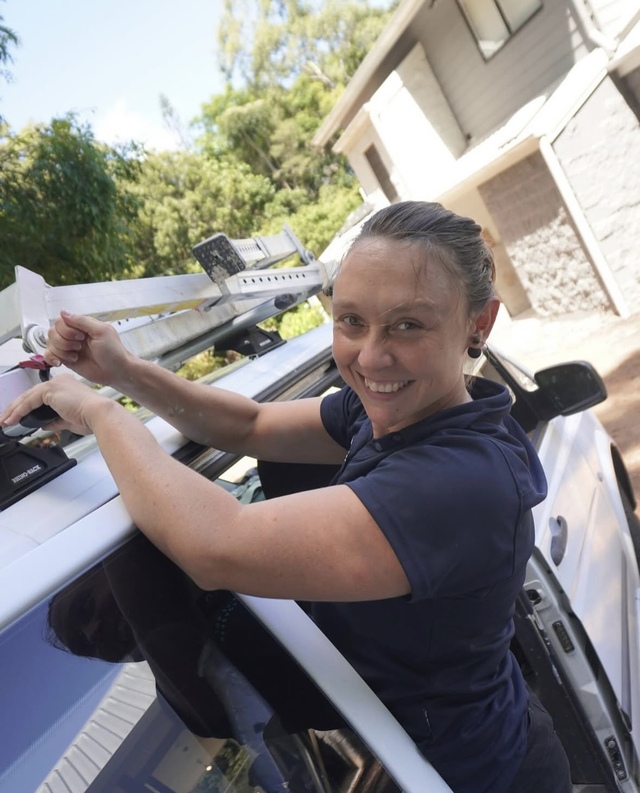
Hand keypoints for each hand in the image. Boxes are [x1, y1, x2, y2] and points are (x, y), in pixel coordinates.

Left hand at [0, 374, 114, 436]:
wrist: (98, 414)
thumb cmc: (91, 417)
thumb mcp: (69, 420)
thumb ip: (54, 421)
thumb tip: (44, 425)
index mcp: (66, 386)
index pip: (41, 395)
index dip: (28, 407)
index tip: (19, 417)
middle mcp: (60, 381)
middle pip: (31, 395)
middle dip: (16, 408)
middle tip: (6, 419)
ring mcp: (54, 384)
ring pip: (27, 397)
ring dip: (14, 410)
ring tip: (5, 421)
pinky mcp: (50, 390)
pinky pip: (29, 401)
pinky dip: (18, 411)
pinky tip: (12, 420)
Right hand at [45, 310, 131, 386]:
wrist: (116, 372)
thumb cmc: (113, 351)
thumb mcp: (101, 331)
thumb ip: (82, 321)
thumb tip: (63, 312)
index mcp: (81, 325)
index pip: (60, 321)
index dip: (66, 330)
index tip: (80, 337)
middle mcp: (72, 335)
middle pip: (52, 331)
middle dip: (64, 341)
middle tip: (79, 347)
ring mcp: (68, 347)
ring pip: (50, 343)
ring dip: (61, 351)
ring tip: (76, 356)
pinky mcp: (65, 359)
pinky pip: (49, 355)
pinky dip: (51, 358)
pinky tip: (60, 362)